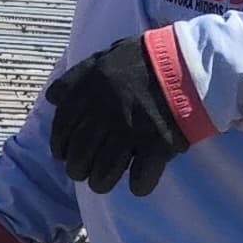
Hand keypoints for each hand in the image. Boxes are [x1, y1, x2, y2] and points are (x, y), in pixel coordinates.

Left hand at [46, 36, 192, 196]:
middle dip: (77, 169)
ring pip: (104, 172)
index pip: (62, 126)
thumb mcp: (105, 56)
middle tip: (81, 172)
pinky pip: (141, 178)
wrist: (190, 62)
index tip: (61, 154)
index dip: (58, 145)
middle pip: (80, 154)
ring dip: (100, 181)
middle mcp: (106, 113)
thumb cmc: (146, 59)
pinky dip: (138, 185)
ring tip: (102, 182)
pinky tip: (138, 184)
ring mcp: (132, 131)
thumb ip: (77, 77)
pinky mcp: (159, 145)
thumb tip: (52, 98)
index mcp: (90, 90)